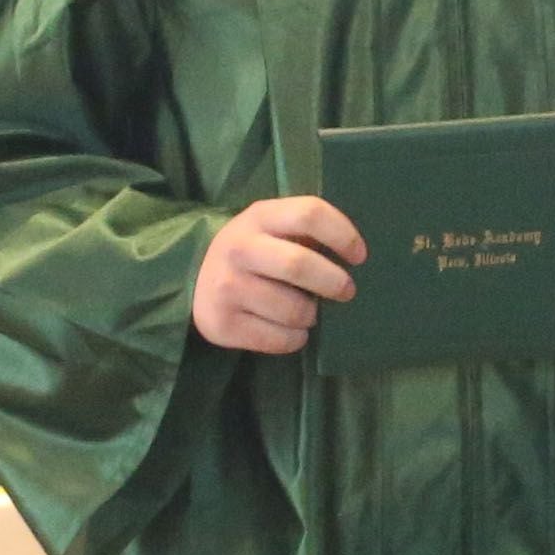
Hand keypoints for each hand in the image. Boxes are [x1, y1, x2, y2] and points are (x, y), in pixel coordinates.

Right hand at [192, 197, 364, 354]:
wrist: (195, 278)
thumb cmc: (255, 250)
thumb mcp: (273, 227)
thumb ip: (307, 232)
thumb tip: (356, 255)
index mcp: (259, 216)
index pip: (309, 214)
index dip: (342, 234)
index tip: (359, 256)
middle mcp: (239, 248)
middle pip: (299, 265)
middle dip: (333, 282)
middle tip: (346, 291)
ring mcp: (227, 287)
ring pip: (292, 310)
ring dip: (311, 316)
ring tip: (308, 312)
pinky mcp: (222, 324)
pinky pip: (278, 340)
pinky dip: (295, 339)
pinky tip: (291, 330)